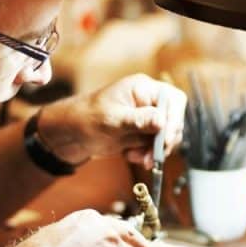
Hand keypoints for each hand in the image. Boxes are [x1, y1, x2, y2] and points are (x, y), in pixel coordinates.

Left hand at [38, 74, 186, 168]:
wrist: (71, 134)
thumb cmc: (86, 118)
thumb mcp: (112, 119)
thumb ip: (138, 120)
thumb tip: (161, 121)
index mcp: (143, 88)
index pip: (173, 99)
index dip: (174, 118)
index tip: (165, 138)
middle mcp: (148, 101)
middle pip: (173, 119)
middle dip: (164, 140)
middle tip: (153, 155)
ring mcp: (146, 118)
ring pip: (165, 135)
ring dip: (155, 150)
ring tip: (138, 157)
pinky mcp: (142, 133)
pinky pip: (155, 145)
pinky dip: (147, 154)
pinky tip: (132, 155)